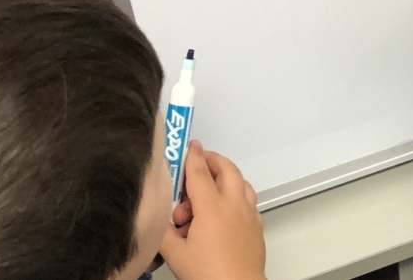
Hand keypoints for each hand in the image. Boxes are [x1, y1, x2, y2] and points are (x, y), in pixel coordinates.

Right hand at [159, 141, 265, 279]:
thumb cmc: (208, 273)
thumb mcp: (174, 252)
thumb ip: (162, 230)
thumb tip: (156, 217)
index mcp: (212, 207)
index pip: (199, 172)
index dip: (192, 156)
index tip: (189, 145)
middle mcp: (234, 204)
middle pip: (226, 170)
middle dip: (212, 161)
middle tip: (198, 164)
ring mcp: (249, 213)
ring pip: (241, 182)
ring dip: (225, 178)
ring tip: (208, 190)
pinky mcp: (257, 225)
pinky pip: (248, 198)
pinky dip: (236, 194)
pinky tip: (223, 210)